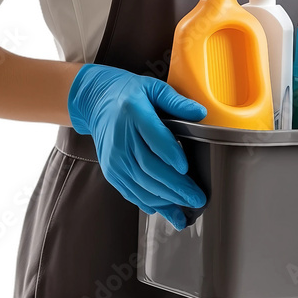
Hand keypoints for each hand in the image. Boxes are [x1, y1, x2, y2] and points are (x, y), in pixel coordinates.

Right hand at [67, 63, 207, 228]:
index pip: (154, 139)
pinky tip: (166, 210)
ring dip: (165, 200)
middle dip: (175, 186)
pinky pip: (131, 191)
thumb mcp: (153, 88)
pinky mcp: (112, 171)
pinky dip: (149, 202)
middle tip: (197, 197)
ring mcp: (114, 158)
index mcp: (134, 113)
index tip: (186, 169)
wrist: (96, 101)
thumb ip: (176, 101)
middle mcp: (121, 139)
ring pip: (141, 184)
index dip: (171, 156)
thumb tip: (201, 113)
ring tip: (186, 208)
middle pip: (150, 167)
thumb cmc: (129, 93)